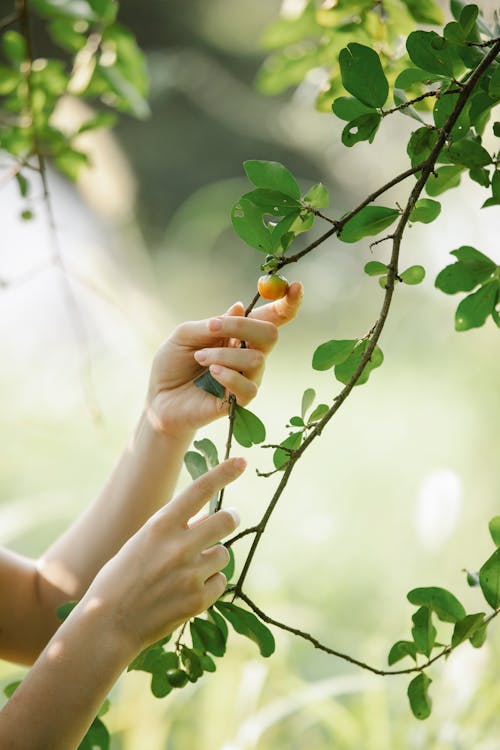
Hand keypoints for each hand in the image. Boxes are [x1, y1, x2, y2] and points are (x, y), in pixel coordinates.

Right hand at [83, 458, 244, 652]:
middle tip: (230, 517)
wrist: (108, 625)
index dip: (223, 473)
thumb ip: (173, 529)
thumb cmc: (121, 578)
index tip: (241, 461)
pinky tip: (188, 591)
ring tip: (189, 570)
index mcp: (159, 526)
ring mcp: (190, 574)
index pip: (199, 490)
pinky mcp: (198, 599)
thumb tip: (206, 519)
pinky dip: (210, 584)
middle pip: (226, 520)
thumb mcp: (141, 542)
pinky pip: (220, 581)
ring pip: (223, 554)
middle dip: (231, 517)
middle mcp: (178, 546)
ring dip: (213, 557)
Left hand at [146, 282, 302, 437]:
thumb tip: (239, 306)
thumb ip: (211, 323)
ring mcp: (246, 378)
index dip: (288, 303)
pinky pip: (249, 387)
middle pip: (270, 333)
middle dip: (243, 326)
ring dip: (224, 354)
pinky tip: (211, 373)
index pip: (272, 317)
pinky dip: (229, 375)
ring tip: (200, 357)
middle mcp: (248, 354)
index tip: (296, 287)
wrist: (158, 399)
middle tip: (213, 327)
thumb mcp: (184, 335)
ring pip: (256, 360)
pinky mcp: (240, 402)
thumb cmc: (172, 364)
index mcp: (238, 334)